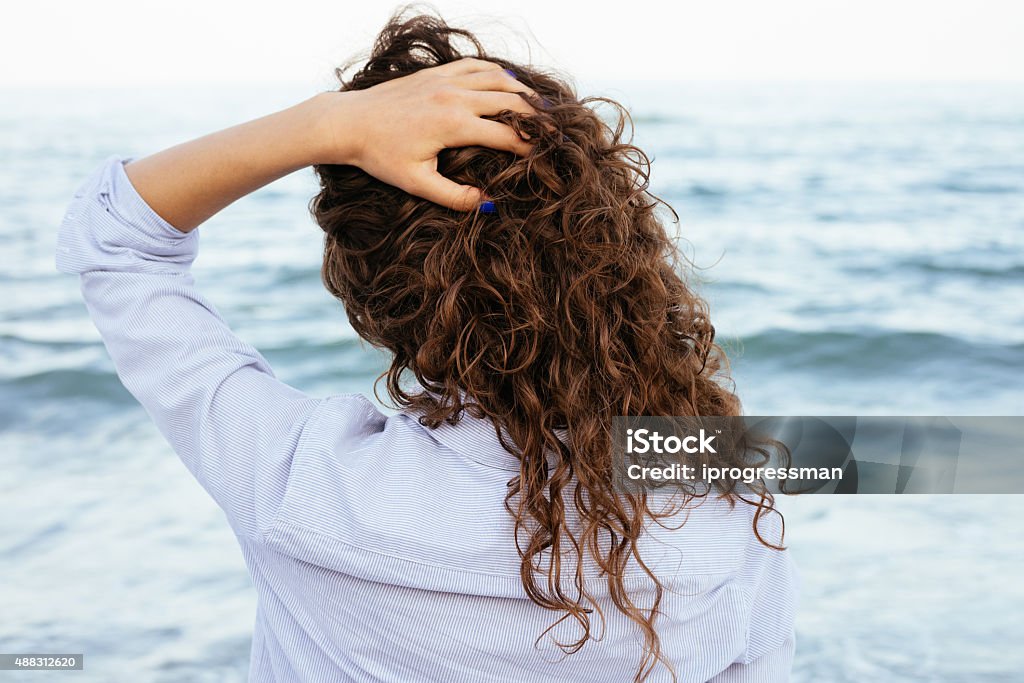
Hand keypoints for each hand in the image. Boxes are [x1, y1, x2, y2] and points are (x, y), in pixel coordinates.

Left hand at [315, 58, 538, 210]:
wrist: (348, 122)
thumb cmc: (380, 156)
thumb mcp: (417, 183)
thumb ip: (455, 196)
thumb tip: (488, 202)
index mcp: (453, 125)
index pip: (506, 134)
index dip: (530, 146)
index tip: (546, 157)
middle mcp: (454, 96)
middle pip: (510, 101)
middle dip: (536, 117)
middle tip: (554, 130)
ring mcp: (445, 80)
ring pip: (498, 77)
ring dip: (522, 91)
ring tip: (540, 107)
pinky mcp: (436, 72)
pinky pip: (477, 65)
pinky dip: (497, 73)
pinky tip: (508, 83)